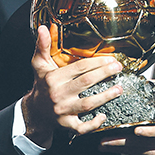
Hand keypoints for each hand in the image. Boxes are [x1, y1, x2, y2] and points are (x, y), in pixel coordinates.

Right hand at [21, 25, 122, 148]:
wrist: (34, 111)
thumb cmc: (41, 85)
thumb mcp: (39, 64)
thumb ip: (43, 45)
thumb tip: (43, 27)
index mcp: (54, 78)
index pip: (79, 68)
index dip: (97, 62)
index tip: (111, 59)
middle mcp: (58, 94)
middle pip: (86, 83)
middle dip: (105, 74)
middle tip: (118, 68)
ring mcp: (63, 111)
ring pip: (87, 104)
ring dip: (105, 96)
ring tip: (119, 89)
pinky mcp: (66, 125)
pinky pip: (82, 127)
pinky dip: (94, 123)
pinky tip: (104, 115)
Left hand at [99, 79, 154, 154]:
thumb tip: (149, 80)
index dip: (149, 132)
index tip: (136, 131)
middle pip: (145, 144)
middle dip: (123, 143)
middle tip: (105, 140)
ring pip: (141, 153)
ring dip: (121, 150)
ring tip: (105, 145)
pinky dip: (128, 154)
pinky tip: (116, 150)